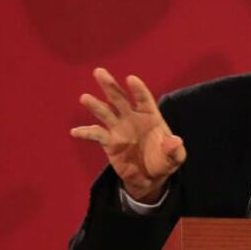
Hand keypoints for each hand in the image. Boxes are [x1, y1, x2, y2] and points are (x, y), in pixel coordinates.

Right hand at [71, 68, 185, 202]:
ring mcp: (119, 128)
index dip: (137, 89)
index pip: (143, 99)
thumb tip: (174, 141)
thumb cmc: (164, 161)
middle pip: (119, 98)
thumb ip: (174, 150)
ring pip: (105, 112)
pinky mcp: (108, 142)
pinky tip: (75, 132)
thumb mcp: (175, 158)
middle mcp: (132, 117)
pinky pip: (96, 134)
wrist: (149, 177)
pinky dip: (85, 132)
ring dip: (95, 105)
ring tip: (84, 98)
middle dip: (110, 85)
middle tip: (99, 72)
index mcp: (150, 116)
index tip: (130, 79)